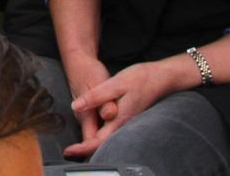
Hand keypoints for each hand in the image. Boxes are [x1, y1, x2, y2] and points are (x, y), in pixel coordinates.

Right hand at [60, 55, 112, 157]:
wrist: (78, 61)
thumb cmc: (89, 72)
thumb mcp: (100, 84)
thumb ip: (104, 101)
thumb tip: (109, 114)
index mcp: (86, 115)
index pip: (90, 141)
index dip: (94, 153)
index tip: (101, 163)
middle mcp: (83, 118)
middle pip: (93, 140)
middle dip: (102, 149)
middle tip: (118, 157)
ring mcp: (84, 115)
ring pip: (95, 133)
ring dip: (104, 140)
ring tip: (118, 146)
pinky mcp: (88, 111)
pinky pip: (96, 126)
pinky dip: (104, 131)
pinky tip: (113, 130)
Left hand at [66, 58, 187, 157]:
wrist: (160, 77)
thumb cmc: (140, 79)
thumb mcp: (115, 83)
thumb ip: (96, 96)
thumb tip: (76, 106)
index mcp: (119, 119)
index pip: (98, 141)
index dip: (82, 148)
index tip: (69, 151)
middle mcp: (123, 125)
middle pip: (102, 144)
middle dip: (85, 150)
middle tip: (69, 151)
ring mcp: (126, 123)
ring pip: (107, 140)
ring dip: (92, 144)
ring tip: (77, 147)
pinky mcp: (127, 118)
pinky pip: (112, 133)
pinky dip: (100, 136)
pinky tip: (93, 134)